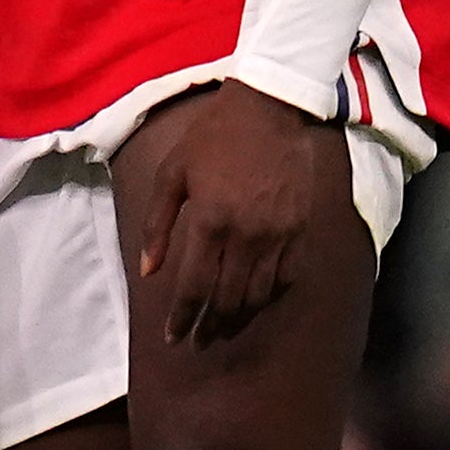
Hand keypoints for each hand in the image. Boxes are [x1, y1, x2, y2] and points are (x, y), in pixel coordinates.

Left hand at [133, 81, 324, 346]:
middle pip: (227, 299)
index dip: (182, 318)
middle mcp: (245, 235)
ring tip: (225, 328)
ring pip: (259, 295)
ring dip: (240, 318)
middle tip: (200, 341)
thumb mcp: (172, 172)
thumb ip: (157, 224)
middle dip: (210, 326)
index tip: (174, 338)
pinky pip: (288, 277)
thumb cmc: (213, 137)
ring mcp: (278, 234)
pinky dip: (272, 296)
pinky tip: (259, 301)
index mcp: (209, 220)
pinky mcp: (300, 229)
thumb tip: (148, 271)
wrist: (269, 107)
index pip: (194, 287)